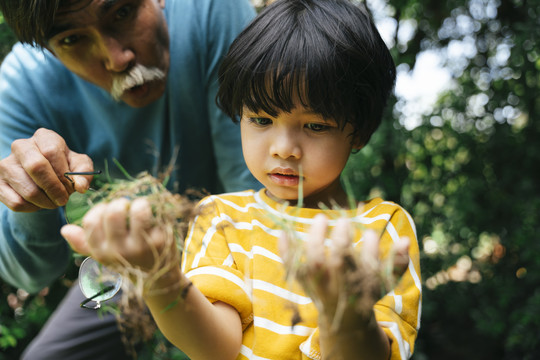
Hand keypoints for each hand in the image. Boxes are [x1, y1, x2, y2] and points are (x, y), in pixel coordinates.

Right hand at [0, 128, 93, 211]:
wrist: (43, 177)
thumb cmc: (64, 167)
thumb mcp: (79, 165)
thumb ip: (83, 172)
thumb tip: (80, 186)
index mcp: (43, 137)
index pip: (51, 152)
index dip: (64, 173)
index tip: (72, 187)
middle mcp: (21, 146)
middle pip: (36, 167)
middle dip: (54, 188)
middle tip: (63, 199)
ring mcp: (5, 165)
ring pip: (28, 190)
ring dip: (46, 202)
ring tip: (54, 202)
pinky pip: (17, 202)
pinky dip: (33, 208)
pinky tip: (39, 203)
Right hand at [61, 197, 173, 272]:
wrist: (158, 280)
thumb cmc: (127, 262)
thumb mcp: (104, 255)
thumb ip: (84, 243)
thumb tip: (64, 230)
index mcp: (101, 252)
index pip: (91, 221)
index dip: (100, 209)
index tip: (108, 211)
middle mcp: (120, 251)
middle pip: (114, 212)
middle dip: (120, 203)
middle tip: (127, 206)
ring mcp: (142, 246)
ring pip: (138, 210)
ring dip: (139, 204)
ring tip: (141, 208)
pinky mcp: (161, 242)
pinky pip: (156, 215)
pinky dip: (155, 211)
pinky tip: (155, 218)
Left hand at [279, 214, 409, 326]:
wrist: (343, 318)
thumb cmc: (366, 292)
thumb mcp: (386, 282)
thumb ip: (398, 262)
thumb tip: (406, 239)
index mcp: (360, 287)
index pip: (367, 268)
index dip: (370, 250)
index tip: (370, 232)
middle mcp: (338, 286)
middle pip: (338, 263)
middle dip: (341, 241)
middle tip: (344, 221)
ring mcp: (318, 285)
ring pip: (313, 264)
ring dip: (315, 240)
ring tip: (320, 218)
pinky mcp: (303, 282)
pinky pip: (291, 267)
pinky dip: (285, 250)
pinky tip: (282, 231)